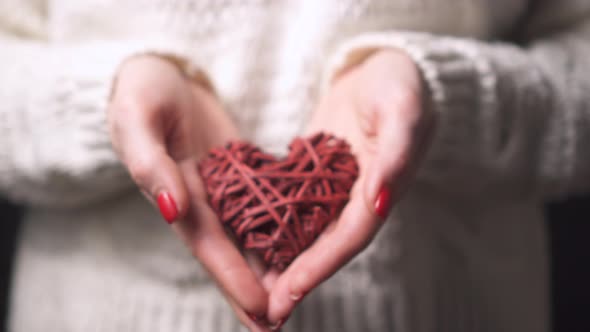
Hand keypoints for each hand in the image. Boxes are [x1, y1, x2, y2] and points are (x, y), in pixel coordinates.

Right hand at [107, 55, 272, 330]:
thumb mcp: (138, 118)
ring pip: (248, 237)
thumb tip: (171, 210)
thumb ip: (150, 163)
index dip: (232, 277)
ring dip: (267, 271)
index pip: (207, 244)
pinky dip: (277, 231)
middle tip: (277, 327)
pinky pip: (261, 207)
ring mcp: (222, 191)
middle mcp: (200, 201)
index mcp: (176, 193)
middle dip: (251, 291)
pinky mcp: (240, 175)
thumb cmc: (142, 90)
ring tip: (291, 303)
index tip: (260, 309)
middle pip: (230, 253)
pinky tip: (299, 249)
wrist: (162, 71)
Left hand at [266, 49, 435, 324]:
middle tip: (266, 312)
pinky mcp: (319, 176)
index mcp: (382, 188)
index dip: (322, 266)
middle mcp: (359, 197)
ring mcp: (338, 188)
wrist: (381, 67)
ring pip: (311, 233)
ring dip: (286, 262)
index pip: (350, 237)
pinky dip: (280, 228)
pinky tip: (254, 243)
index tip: (290, 293)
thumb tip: (379, 202)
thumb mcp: (401, 111)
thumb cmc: (397, 84)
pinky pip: (298, 208)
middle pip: (328, 246)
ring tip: (255, 291)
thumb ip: (395, 156)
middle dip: (299, 278)